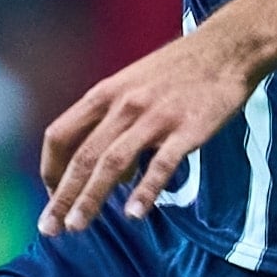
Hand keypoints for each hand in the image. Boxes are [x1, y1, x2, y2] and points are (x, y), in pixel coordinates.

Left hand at [36, 28, 256, 234]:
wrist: (227, 48)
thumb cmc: (177, 71)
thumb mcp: (133, 87)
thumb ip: (115, 126)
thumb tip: (114, 176)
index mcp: (104, 94)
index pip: (60, 135)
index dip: (50, 170)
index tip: (53, 197)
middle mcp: (123, 105)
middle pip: (82, 156)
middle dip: (62, 196)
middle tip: (50, 229)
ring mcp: (154, 118)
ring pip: (112, 163)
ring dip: (91, 198)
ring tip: (77, 227)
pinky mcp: (187, 129)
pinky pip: (161, 164)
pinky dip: (145, 191)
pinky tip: (133, 215)